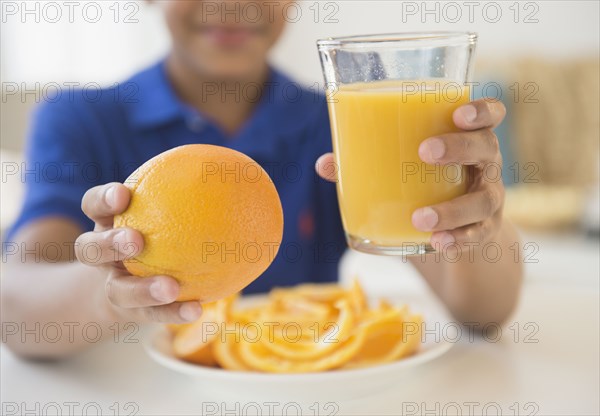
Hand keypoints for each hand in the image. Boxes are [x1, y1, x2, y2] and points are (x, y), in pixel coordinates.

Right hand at [75, 183, 201, 322]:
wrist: (130, 284)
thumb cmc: (156, 234)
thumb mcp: (163, 210)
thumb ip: (191, 193)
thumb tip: (241, 171)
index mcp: (107, 224)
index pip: (94, 205)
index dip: (104, 199)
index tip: (123, 194)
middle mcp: (103, 256)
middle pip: (89, 249)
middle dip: (110, 243)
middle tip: (136, 240)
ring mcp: (114, 286)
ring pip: (117, 290)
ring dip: (143, 289)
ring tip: (170, 287)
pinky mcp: (131, 312)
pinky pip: (151, 315)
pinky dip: (173, 312)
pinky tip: (198, 309)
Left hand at [315, 98, 506, 249]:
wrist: (454, 230)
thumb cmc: (424, 185)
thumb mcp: (402, 170)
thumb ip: (366, 163)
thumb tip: (323, 164)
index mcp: (466, 138)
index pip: (488, 115)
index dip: (480, 110)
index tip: (458, 112)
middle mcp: (484, 165)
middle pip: (486, 148)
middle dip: (460, 146)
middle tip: (425, 152)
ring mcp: (487, 198)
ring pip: (484, 199)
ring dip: (453, 209)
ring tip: (420, 218)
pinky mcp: (483, 230)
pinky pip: (477, 235)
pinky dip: (457, 239)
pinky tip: (437, 243)